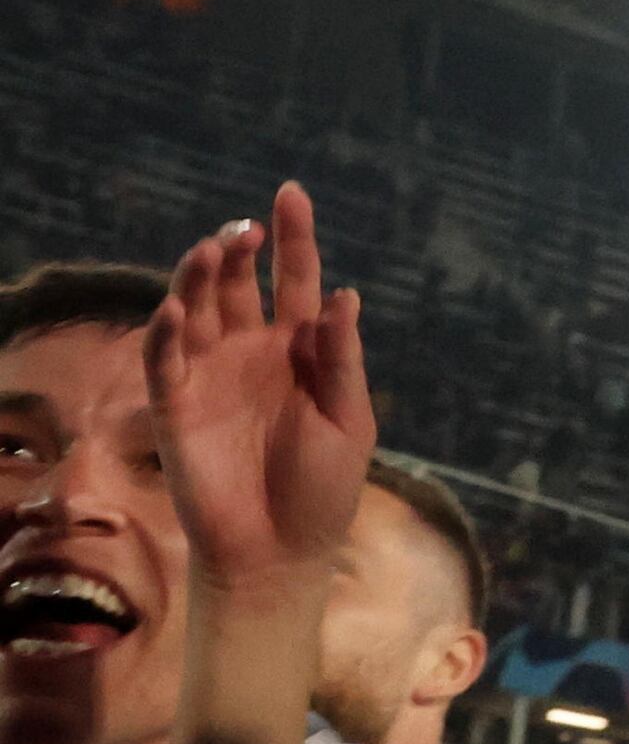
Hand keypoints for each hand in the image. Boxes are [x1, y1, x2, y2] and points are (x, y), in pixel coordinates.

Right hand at [142, 187, 373, 594]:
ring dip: (200, 277)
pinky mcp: (176, 405)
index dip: (294, 238)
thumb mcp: (350, 420)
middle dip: (239, 250)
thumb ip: (341, 359)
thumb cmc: (323, 487)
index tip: (291, 193)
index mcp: (302, 351)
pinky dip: (166, 331)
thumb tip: (347, 295)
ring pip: (198, 309)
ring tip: (213, 250)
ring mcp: (211, 375)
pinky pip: (165, 359)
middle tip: (245, 228)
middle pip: (240, 285)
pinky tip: (176, 307)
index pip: (297, 281)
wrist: (280, 550)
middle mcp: (252, 352)